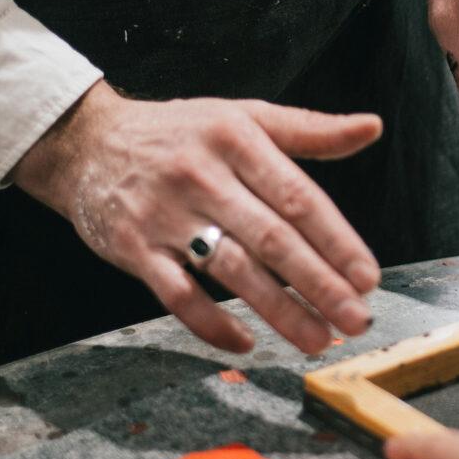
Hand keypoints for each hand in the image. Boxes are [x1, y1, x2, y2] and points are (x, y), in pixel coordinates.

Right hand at [13, 81, 382, 355]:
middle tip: (355, 319)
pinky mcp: (133, 248)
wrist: (86, 143)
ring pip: (230, 270)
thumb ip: (309, 129)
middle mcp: (202, 175)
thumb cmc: (179, 132)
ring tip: (316, 339)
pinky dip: (211, 323)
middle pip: (270, 238)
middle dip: (318, 284)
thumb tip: (372, 127)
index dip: (336, 240)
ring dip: (278, 310)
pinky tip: (246, 342)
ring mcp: (165, 215)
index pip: (297, 196)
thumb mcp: (243, 116)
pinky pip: (176, 295)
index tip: (367, 277)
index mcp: (237, 139)